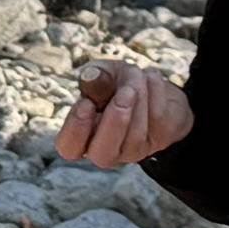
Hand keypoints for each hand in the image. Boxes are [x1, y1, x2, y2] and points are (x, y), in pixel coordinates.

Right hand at [58, 59, 191, 169]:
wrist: (152, 89)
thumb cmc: (117, 84)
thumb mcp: (102, 74)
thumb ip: (94, 75)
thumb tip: (91, 77)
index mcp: (82, 136)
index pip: (69, 148)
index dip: (76, 129)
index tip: (86, 103)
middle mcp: (105, 150)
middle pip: (103, 154)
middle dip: (116, 122)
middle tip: (126, 92)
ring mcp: (132, 150)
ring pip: (135, 135)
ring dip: (139, 96)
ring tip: (136, 73)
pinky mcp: (159, 141)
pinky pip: (157, 120)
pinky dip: (155, 92)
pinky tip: (150, 78)